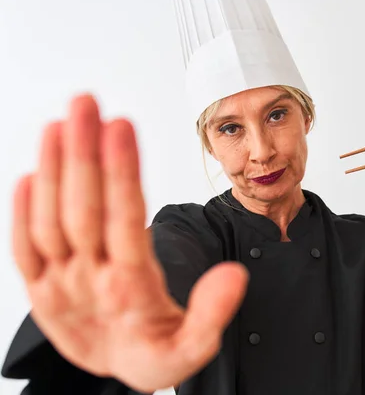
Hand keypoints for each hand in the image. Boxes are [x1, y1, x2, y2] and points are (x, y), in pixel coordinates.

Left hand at [12, 94, 248, 392]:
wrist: (118, 376)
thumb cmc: (155, 352)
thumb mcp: (193, 350)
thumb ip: (212, 312)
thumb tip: (234, 274)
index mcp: (129, 292)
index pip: (122, 222)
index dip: (120, 172)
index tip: (122, 127)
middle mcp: (87, 282)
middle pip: (81, 209)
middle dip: (84, 152)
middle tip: (86, 104)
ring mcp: (57, 283)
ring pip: (48, 219)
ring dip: (54, 167)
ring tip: (62, 121)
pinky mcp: (38, 287)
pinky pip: (23, 246)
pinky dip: (22, 208)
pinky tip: (31, 170)